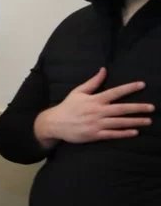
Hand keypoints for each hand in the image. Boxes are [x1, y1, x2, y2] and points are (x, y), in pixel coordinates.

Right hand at [36, 67, 152, 145]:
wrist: (54, 123)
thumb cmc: (67, 107)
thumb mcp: (78, 92)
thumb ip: (93, 82)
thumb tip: (103, 70)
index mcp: (94, 100)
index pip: (115, 92)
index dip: (129, 88)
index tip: (142, 85)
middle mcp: (97, 111)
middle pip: (121, 109)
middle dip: (138, 108)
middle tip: (152, 107)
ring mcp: (96, 124)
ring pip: (119, 122)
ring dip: (135, 121)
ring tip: (148, 120)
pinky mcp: (94, 135)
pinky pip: (112, 134)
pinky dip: (123, 133)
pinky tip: (134, 132)